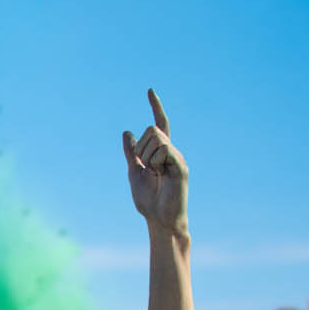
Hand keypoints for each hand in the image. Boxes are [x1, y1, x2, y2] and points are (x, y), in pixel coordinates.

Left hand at [123, 88, 187, 235]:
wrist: (159, 219)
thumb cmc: (148, 199)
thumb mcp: (133, 172)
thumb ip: (131, 153)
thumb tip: (127, 131)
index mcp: (160, 152)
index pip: (160, 124)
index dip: (155, 107)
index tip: (150, 90)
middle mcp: (172, 151)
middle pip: (153, 129)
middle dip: (141, 147)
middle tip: (146, 168)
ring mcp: (178, 158)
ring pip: (157, 139)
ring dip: (147, 157)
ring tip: (154, 174)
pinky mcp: (181, 167)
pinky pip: (164, 151)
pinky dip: (155, 162)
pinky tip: (160, 175)